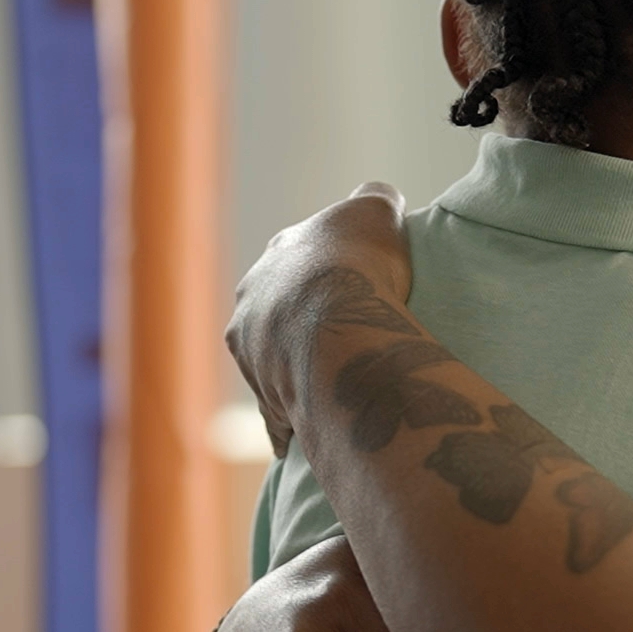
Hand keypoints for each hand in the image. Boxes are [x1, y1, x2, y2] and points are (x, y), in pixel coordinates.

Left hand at [226, 182, 413, 449]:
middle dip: (297, 323)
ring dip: (290, 372)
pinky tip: (307, 432)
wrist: (335, 327)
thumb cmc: (358, 264)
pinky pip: (278, 414)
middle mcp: (253, 300)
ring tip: (326, 386)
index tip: (346, 284)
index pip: (296, 258)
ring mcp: (254, 352)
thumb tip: (379, 198)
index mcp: (278, 255)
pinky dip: (290, 422)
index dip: (324, 270)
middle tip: (337, 339)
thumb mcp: (374, 212)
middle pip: (275, 311)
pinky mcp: (267, 397)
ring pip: (270, 363)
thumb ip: (374, 200)